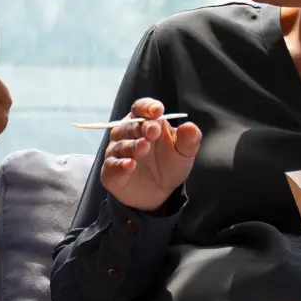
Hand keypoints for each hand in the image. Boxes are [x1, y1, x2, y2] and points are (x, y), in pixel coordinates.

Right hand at [101, 98, 201, 212]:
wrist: (160, 193)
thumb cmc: (169, 165)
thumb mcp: (184, 152)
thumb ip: (189, 139)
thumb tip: (189, 126)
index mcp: (144, 123)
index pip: (140, 108)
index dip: (147, 107)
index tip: (158, 111)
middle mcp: (127, 134)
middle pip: (129, 125)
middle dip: (141, 127)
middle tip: (153, 131)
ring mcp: (117, 152)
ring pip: (120, 145)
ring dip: (132, 145)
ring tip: (144, 147)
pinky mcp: (111, 172)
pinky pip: (112, 166)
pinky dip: (120, 165)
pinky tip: (130, 165)